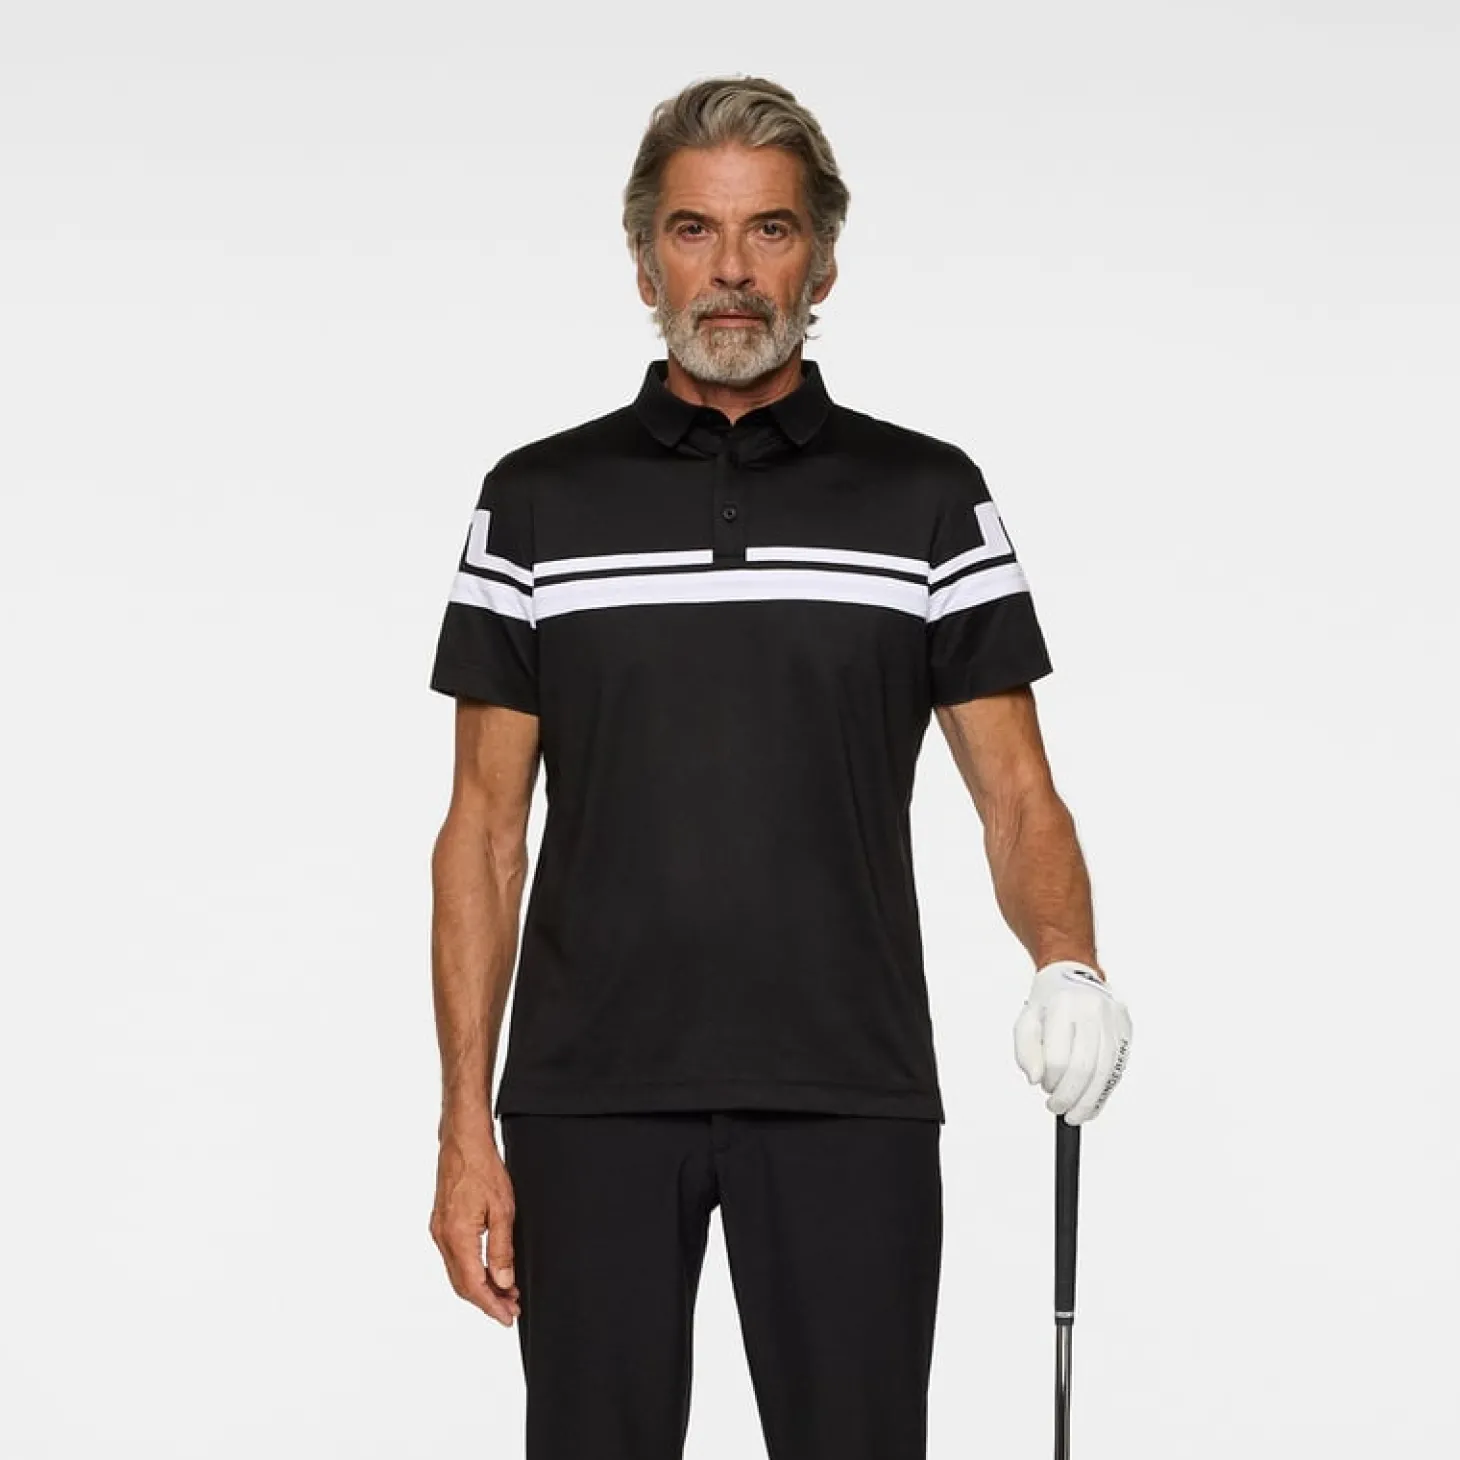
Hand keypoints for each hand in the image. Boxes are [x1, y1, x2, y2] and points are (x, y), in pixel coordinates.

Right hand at [429, 1119, 521, 1325]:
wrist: (463, 1142)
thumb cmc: (483, 1168)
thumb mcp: (502, 1210)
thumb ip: (502, 1249)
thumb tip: (503, 1281)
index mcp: (457, 1237)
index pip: (473, 1285)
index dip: (491, 1305)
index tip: (507, 1317)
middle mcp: (443, 1238)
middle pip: (463, 1284)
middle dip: (487, 1300)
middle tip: (511, 1308)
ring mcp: (439, 1231)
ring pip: (458, 1272)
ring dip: (480, 1286)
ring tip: (506, 1292)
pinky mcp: (441, 1223)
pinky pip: (455, 1258)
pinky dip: (472, 1270)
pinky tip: (489, 1269)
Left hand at [1013, 960, 1131, 1123]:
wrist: (1074, 974)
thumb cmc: (1048, 1002)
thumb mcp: (1026, 1021)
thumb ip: (1025, 1051)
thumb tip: (1035, 1079)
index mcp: (1064, 1005)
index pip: (1059, 1057)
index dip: (1051, 1081)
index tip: (1044, 1089)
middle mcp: (1093, 1010)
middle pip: (1084, 1068)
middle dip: (1070, 1096)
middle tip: (1058, 1108)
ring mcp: (1114, 1020)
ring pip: (1105, 1072)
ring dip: (1089, 1100)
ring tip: (1074, 1114)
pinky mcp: (1126, 1031)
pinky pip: (1117, 1069)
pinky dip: (1103, 1092)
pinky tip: (1091, 1104)